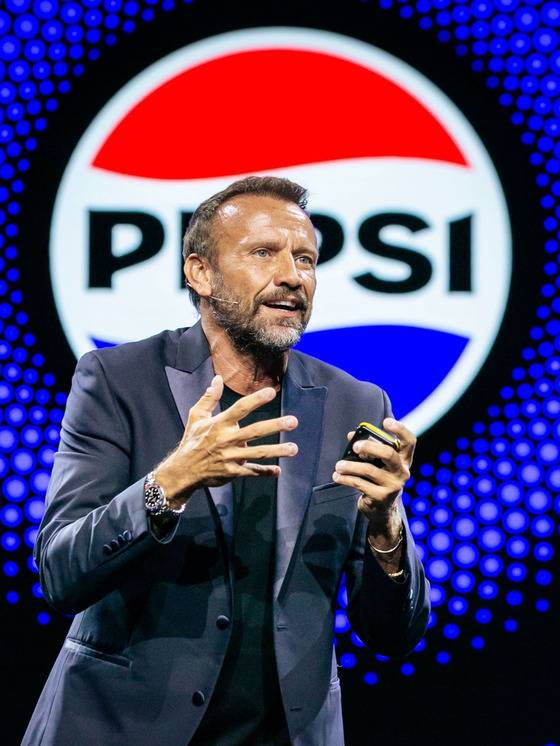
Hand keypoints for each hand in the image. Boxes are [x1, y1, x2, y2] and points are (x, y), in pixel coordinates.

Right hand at [154, 375, 298, 508]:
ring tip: (294, 448)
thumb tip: (218, 379)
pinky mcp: (231, 472)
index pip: (240, 408)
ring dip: (277, 451)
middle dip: (275, 426)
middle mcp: (226, 439)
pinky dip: (265, 472)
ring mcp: (229, 457)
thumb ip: (209, 397)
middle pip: (254, 431)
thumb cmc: (191, 440)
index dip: (256, 400)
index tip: (271, 392)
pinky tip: (278, 471)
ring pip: (257, 453)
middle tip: (293, 421)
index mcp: (219, 424)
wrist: (183, 470)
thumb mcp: (196, 416)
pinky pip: (251, 471)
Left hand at [332, 418, 415, 542]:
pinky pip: (360, 484)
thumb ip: (367, 447)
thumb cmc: (377, 478)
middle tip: (355, 446)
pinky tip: (337, 476)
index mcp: (403, 459)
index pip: (410, 441)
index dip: (400, 430)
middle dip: (370, 446)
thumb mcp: (376, 462)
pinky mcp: (381, 497)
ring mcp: (393, 486)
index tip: (386, 421)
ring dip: (350, 466)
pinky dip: (346, 479)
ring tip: (338, 465)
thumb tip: (351, 435)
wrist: (381, 509)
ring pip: (370, 470)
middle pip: (389, 453)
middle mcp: (402, 472)